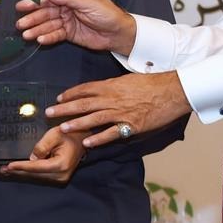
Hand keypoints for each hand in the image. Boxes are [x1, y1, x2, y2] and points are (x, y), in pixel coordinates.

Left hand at [0, 127, 84, 184]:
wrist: (83, 139)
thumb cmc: (70, 134)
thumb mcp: (55, 134)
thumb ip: (42, 146)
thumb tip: (31, 157)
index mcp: (61, 164)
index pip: (36, 167)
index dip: (21, 166)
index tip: (9, 165)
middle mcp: (61, 175)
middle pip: (34, 175)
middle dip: (18, 172)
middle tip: (2, 170)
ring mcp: (60, 178)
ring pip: (36, 177)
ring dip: (21, 174)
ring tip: (6, 171)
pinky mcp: (58, 177)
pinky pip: (40, 176)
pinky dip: (29, 173)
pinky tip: (18, 171)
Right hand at [16, 0, 136, 53]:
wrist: (118, 33)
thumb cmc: (107, 13)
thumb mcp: (88, 1)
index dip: (35, 2)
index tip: (22, 6)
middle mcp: (67, 8)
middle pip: (45, 12)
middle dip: (32, 18)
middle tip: (21, 24)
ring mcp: (67, 21)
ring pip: (48, 25)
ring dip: (37, 29)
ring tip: (26, 35)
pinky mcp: (69, 34)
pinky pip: (55, 35)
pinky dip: (48, 37)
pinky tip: (40, 40)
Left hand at [46, 72, 190, 148]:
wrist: (173, 90)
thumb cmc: (153, 83)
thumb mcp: (129, 79)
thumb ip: (113, 85)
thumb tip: (102, 88)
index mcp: (112, 85)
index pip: (86, 89)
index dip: (71, 93)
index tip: (59, 97)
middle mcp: (113, 98)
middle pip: (84, 103)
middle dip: (64, 108)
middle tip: (49, 112)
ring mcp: (121, 112)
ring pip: (93, 118)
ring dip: (76, 124)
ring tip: (62, 128)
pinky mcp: (131, 125)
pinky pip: (111, 133)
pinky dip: (98, 138)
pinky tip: (87, 143)